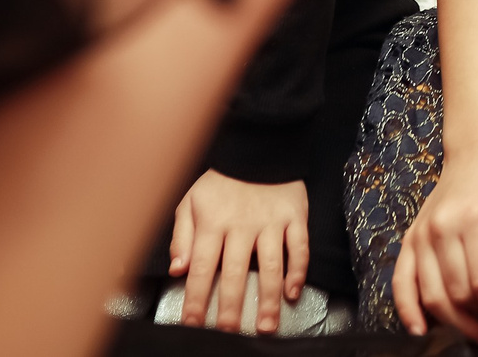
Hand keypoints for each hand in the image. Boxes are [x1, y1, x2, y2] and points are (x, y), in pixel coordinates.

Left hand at [168, 170, 306, 333]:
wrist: (259, 145)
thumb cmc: (221, 180)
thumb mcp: (190, 200)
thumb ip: (181, 236)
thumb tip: (177, 269)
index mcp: (213, 222)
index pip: (201, 268)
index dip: (195, 298)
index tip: (192, 323)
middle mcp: (242, 225)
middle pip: (235, 273)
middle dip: (230, 306)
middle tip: (229, 332)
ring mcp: (271, 222)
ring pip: (271, 266)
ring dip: (268, 299)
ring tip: (265, 325)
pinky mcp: (295, 216)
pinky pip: (300, 247)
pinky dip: (298, 271)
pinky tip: (292, 292)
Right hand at [391, 146, 477, 344]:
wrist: (472, 156)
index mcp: (477, 221)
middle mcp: (445, 229)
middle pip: (458, 293)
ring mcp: (422, 235)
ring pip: (432, 295)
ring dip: (452, 322)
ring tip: (472, 332)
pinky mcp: (409, 239)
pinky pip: (401, 282)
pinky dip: (408, 310)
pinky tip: (421, 329)